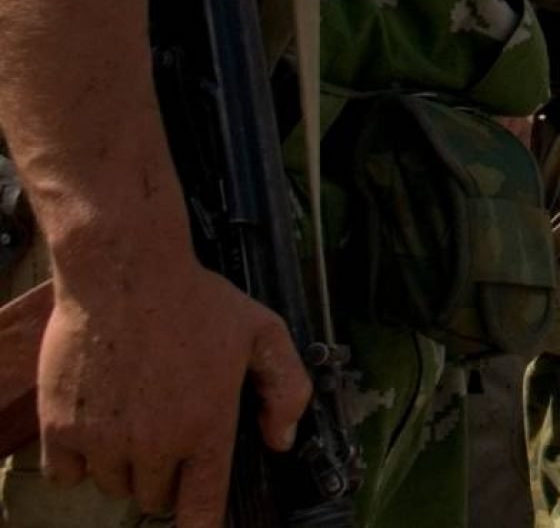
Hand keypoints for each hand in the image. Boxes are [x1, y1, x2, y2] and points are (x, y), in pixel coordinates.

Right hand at [40, 252, 310, 523]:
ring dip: (123, 467)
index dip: (201, 527)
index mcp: (205, 428)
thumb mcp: (263, 331)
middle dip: (164, 476)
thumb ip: (285, 388)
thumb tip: (281, 440)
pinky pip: (65, 476)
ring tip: (132, 420)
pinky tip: (92, 428)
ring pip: (113, 486)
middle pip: (155, 497)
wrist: (124, 272)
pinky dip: (76, 462)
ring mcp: (104, 440)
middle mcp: (155, 444)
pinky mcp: (59, 429)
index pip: (202, 507)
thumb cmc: (196, 299)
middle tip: (167, 434)